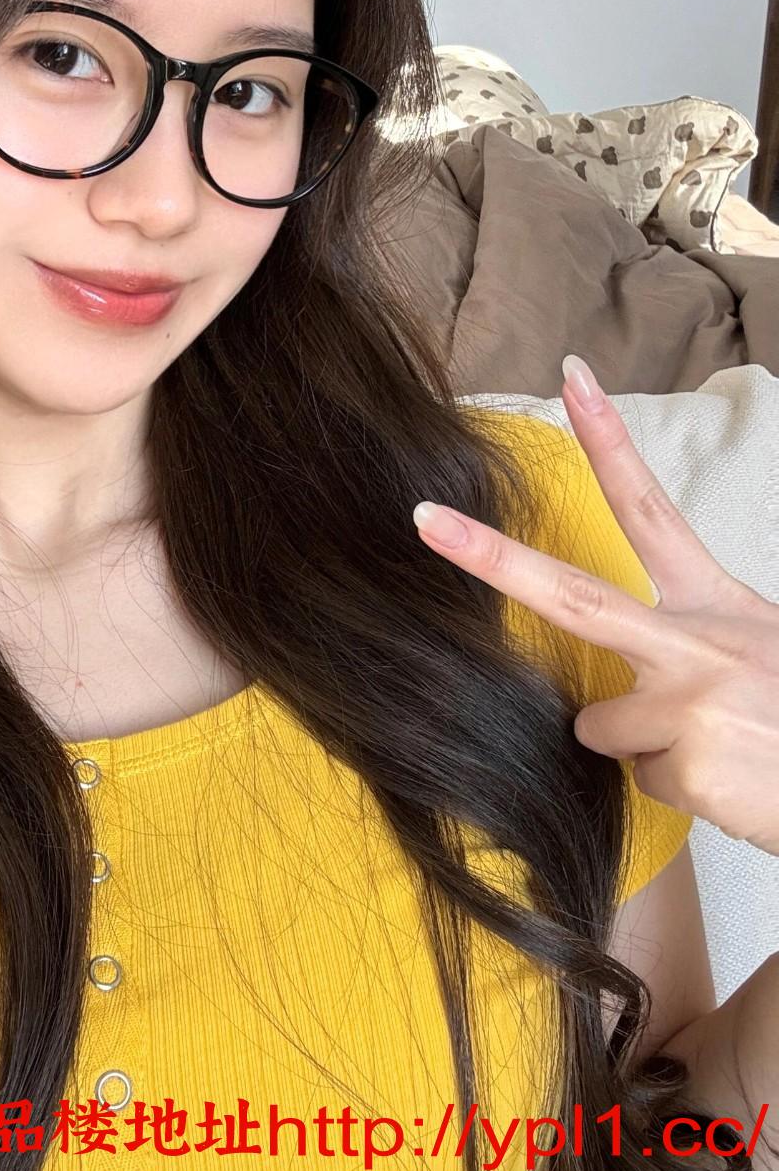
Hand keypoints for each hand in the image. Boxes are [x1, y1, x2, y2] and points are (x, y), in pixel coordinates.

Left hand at [410, 354, 778, 855]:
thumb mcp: (762, 655)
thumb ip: (688, 650)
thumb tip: (617, 696)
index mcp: (718, 603)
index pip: (650, 509)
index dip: (608, 442)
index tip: (572, 378)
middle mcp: (697, 639)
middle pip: (570, 593)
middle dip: (490, 556)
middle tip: (425, 520)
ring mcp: (688, 697)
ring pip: (603, 726)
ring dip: (650, 749)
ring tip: (725, 752)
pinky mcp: (688, 759)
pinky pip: (643, 779)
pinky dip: (683, 792)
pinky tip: (734, 784)